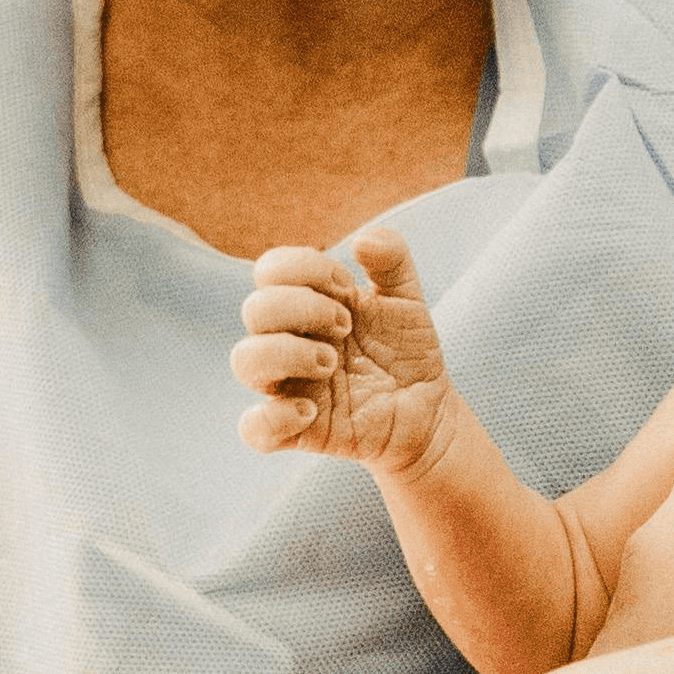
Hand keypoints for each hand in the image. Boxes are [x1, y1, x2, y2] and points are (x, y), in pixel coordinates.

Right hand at [234, 223, 457, 474]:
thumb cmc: (406, 352)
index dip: (304, 268)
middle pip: (255, 310)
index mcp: (304, 305)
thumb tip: (361, 241)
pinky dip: (273, 417)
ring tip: (331, 363)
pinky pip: (254, 429)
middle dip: (302, 309)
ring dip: (286, 353)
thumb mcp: (407, 298)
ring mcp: (288, 386)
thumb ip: (391, 258)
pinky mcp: (297, 431)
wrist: (429, 410)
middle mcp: (287, 342)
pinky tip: (311, 411)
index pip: (271, 271)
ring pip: (244, 361)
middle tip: (346, 326)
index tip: (348, 286)